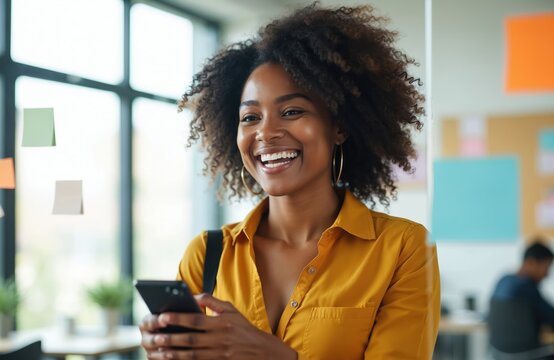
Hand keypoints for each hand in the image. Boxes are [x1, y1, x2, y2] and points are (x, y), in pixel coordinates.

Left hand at [139, 293, 296, 359]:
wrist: (261, 351)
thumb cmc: (243, 328)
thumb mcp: (231, 310)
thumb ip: (212, 301)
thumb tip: (194, 296)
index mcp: (221, 323)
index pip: (196, 320)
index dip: (178, 318)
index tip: (162, 316)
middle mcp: (219, 339)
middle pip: (190, 339)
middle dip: (171, 338)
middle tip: (154, 337)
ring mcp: (218, 354)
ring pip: (191, 355)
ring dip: (173, 354)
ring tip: (158, 352)